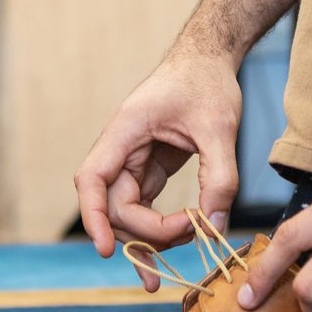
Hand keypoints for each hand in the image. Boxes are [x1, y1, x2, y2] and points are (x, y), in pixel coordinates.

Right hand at [75, 50, 243, 286]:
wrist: (208, 60)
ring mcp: (132, 162)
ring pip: (127, 213)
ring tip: (194, 238)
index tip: (107, 251)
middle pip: (113, 206)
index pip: (92, 180)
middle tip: (195, 232)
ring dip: (154, 236)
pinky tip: (178, 242)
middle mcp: (120, 149)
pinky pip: (144, 208)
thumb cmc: (207, 82)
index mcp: (125, 130)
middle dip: (148, 231)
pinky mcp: (148, 169)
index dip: (93, 217)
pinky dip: (159, 228)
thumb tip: (213, 226)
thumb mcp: (219, 127)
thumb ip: (220, 177)